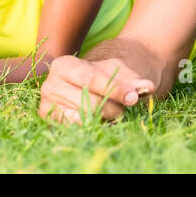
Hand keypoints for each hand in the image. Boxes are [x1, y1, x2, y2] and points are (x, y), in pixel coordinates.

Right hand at [38, 55, 153, 123]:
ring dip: (105, 119)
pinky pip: (79, 131)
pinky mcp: (53, 124)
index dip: (114, 89)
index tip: (133, 97)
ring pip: (86, 120)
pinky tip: (101, 120)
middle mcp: (50, 85)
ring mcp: (48, 107)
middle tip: (123, 107)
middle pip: (90, 103)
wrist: (94, 86)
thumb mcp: (121, 74)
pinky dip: (95, 127)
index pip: (92, 78)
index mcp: (63, 65)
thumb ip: (133, 81)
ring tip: (111, 112)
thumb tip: (147, 87)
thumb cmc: (107, 76)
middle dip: (113, 107)